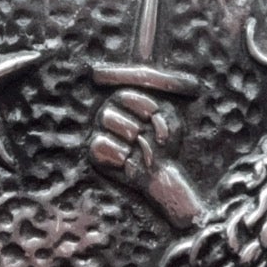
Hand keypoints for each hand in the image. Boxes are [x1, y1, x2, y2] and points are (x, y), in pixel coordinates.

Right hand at [87, 85, 201, 228]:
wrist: (162, 171)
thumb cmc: (165, 144)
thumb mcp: (171, 121)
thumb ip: (162, 110)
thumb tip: (152, 110)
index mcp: (125, 102)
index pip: (125, 95)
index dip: (141, 105)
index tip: (154, 116)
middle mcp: (109, 114)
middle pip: (113, 107)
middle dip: (134, 125)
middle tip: (143, 136)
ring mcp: (100, 132)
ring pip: (107, 120)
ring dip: (128, 136)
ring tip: (136, 147)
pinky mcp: (95, 153)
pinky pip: (99, 145)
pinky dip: (117, 152)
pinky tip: (127, 159)